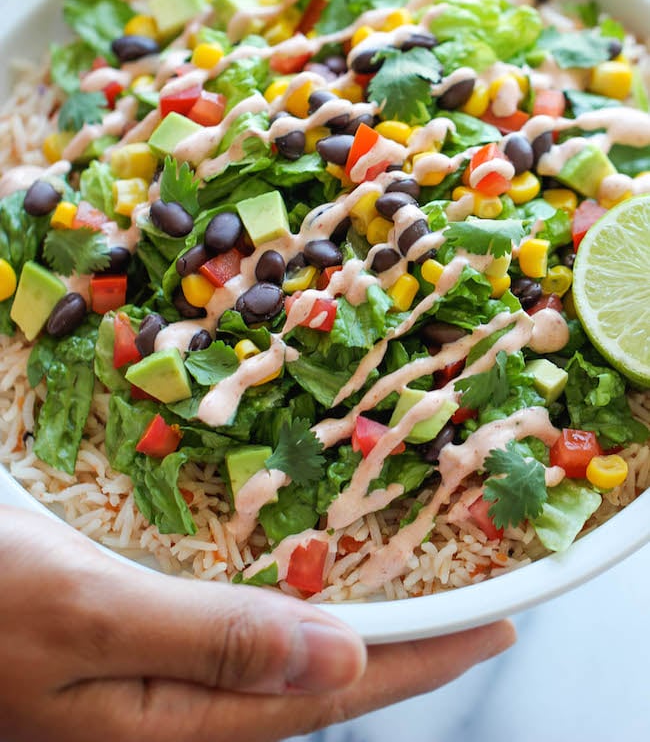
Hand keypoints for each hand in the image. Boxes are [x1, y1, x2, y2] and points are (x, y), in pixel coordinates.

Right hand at [0, 507, 513, 740]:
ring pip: (280, 664)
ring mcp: (154, 686)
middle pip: (314, 688)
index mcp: (173, 721)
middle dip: (399, 652)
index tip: (491, 627)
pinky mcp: (139, 647)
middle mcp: (173, 712)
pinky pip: (238, 637)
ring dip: (350, 631)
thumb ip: (212, 642)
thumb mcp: (90, 618)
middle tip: (468, 610)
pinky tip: (302, 591)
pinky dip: (289, 611)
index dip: (417, 662)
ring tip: (410, 600)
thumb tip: (341, 661)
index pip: (328, 698)